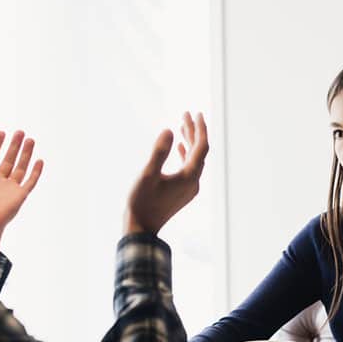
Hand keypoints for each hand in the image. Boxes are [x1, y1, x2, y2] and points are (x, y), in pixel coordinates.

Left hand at [0, 130, 43, 252]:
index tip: (0, 132)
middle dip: (14, 145)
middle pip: (9, 159)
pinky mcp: (20, 196)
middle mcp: (0, 181)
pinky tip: (40, 161)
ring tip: (30, 140)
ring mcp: (11, 188)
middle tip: (19, 132)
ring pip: (21, 167)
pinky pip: (30, 182)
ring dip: (26, 154)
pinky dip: (35, 172)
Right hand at [125, 112, 208, 234]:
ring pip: (194, 160)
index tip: (196, 113)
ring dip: (189, 142)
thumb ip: (159, 152)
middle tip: (187, 114)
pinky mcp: (182, 192)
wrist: (141, 229)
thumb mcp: (147, 175)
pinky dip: (185, 155)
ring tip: (182, 126)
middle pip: (199, 152)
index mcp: (189, 177)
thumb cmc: (141, 203)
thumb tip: (169, 130)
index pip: (201, 147)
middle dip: (193, 132)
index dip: (200, 128)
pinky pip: (189, 168)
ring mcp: (189, 188)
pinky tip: (178, 147)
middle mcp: (193, 182)